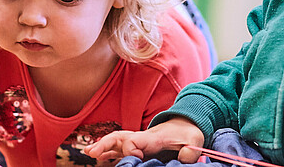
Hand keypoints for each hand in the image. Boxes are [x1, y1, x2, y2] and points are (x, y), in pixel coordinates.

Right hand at [84, 117, 204, 163]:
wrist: (187, 124)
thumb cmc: (189, 133)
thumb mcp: (195, 140)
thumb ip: (190, 150)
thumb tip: (184, 158)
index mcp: (153, 137)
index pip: (134, 140)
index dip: (130, 150)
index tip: (136, 159)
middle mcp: (142, 138)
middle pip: (119, 137)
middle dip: (104, 143)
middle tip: (92, 152)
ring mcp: (138, 141)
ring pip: (116, 141)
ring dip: (102, 146)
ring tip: (88, 153)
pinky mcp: (138, 146)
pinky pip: (119, 148)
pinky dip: (107, 151)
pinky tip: (98, 157)